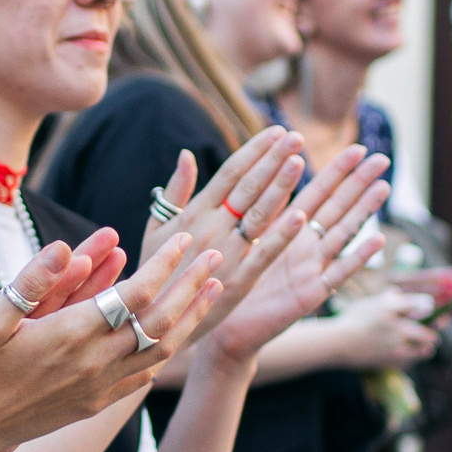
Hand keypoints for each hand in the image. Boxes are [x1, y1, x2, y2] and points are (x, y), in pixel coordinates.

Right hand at [0, 226, 225, 451]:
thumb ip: (28, 282)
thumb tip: (62, 247)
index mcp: (70, 337)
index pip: (135, 295)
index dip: (164, 265)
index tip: (183, 238)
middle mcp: (92, 364)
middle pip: (161, 321)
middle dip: (192, 286)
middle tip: (217, 255)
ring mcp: (96, 389)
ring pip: (161, 351)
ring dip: (190, 318)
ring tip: (213, 290)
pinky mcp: (92, 405)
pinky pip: (143, 376)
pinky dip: (167, 351)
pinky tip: (175, 336)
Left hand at [0, 227, 112, 416]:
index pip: (27, 293)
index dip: (52, 272)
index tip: (75, 250)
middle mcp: (16, 338)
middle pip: (61, 300)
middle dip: (90, 274)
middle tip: (116, 246)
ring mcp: (33, 358)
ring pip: (77, 326)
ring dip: (102, 303)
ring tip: (132, 281)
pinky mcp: (43, 380)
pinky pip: (80, 360)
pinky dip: (103, 346)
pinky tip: (128, 336)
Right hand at [140, 128, 315, 343]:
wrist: (151, 319)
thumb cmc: (154, 270)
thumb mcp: (156, 228)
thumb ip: (175, 192)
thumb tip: (186, 155)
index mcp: (194, 213)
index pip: (230, 172)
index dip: (255, 150)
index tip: (276, 132)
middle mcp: (211, 228)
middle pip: (248, 187)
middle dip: (273, 159)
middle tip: (296, 136)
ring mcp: (227, 253)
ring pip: (258, 214)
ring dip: (280, 187)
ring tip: (300, 161)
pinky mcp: (240, 280)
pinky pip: (263, 253)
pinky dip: (281, 234)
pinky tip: (300, 214)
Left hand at [208, 147, 395, 358]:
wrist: (227, 327)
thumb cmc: (232, 282)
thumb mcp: (244, 238)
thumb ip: (259, 207)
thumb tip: (264, 171)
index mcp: (288, 230)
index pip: (317, 192)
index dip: (336, 171)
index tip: (357, 147)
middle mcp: (305, 246)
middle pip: (337, 207)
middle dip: (359, 183)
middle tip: (382, 158)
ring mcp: (311, 269)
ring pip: (342, 234)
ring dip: (363, 211)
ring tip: (383, 187)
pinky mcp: (311, 294)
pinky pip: (338, 274)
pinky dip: (357, 258)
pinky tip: (376, 241)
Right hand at [332, 291, 439, 368]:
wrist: (337, 343)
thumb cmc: (351, 320)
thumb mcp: (368, 303)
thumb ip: (386, 299)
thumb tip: (398, 294)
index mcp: (391, 308)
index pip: (422, 304)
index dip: (431, 307)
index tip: (432, 311)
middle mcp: (396, 327)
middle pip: (428, 333)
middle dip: (431, 333)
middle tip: (431, 334)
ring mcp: (395, 346)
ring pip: (424, 349)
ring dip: (425, 347)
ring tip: (423, 346)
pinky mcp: (392, 361)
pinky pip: (412, 360)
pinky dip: (412, 357)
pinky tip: (405, 353)